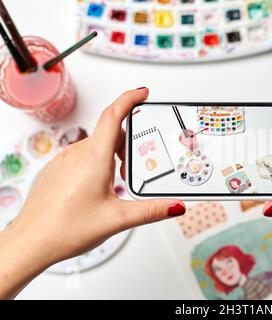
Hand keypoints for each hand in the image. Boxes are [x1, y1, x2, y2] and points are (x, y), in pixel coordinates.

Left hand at [0, 88, 184, 298]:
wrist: (31, 242)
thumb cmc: (65, 229)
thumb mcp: (117, 218)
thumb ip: (151, 210)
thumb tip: (175, 205)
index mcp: (94, 157)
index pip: (114, 115)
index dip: (130, 99)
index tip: (142, 93)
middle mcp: (77, 153)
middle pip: (108, 132)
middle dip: (127, 142)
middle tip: (134, 166)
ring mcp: (64, 160)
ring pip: (95, 145)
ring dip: (111, 155)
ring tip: (116, 183)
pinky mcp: (57, 169)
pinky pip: (81, 156)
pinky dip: (96, 163)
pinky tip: (96, 188)